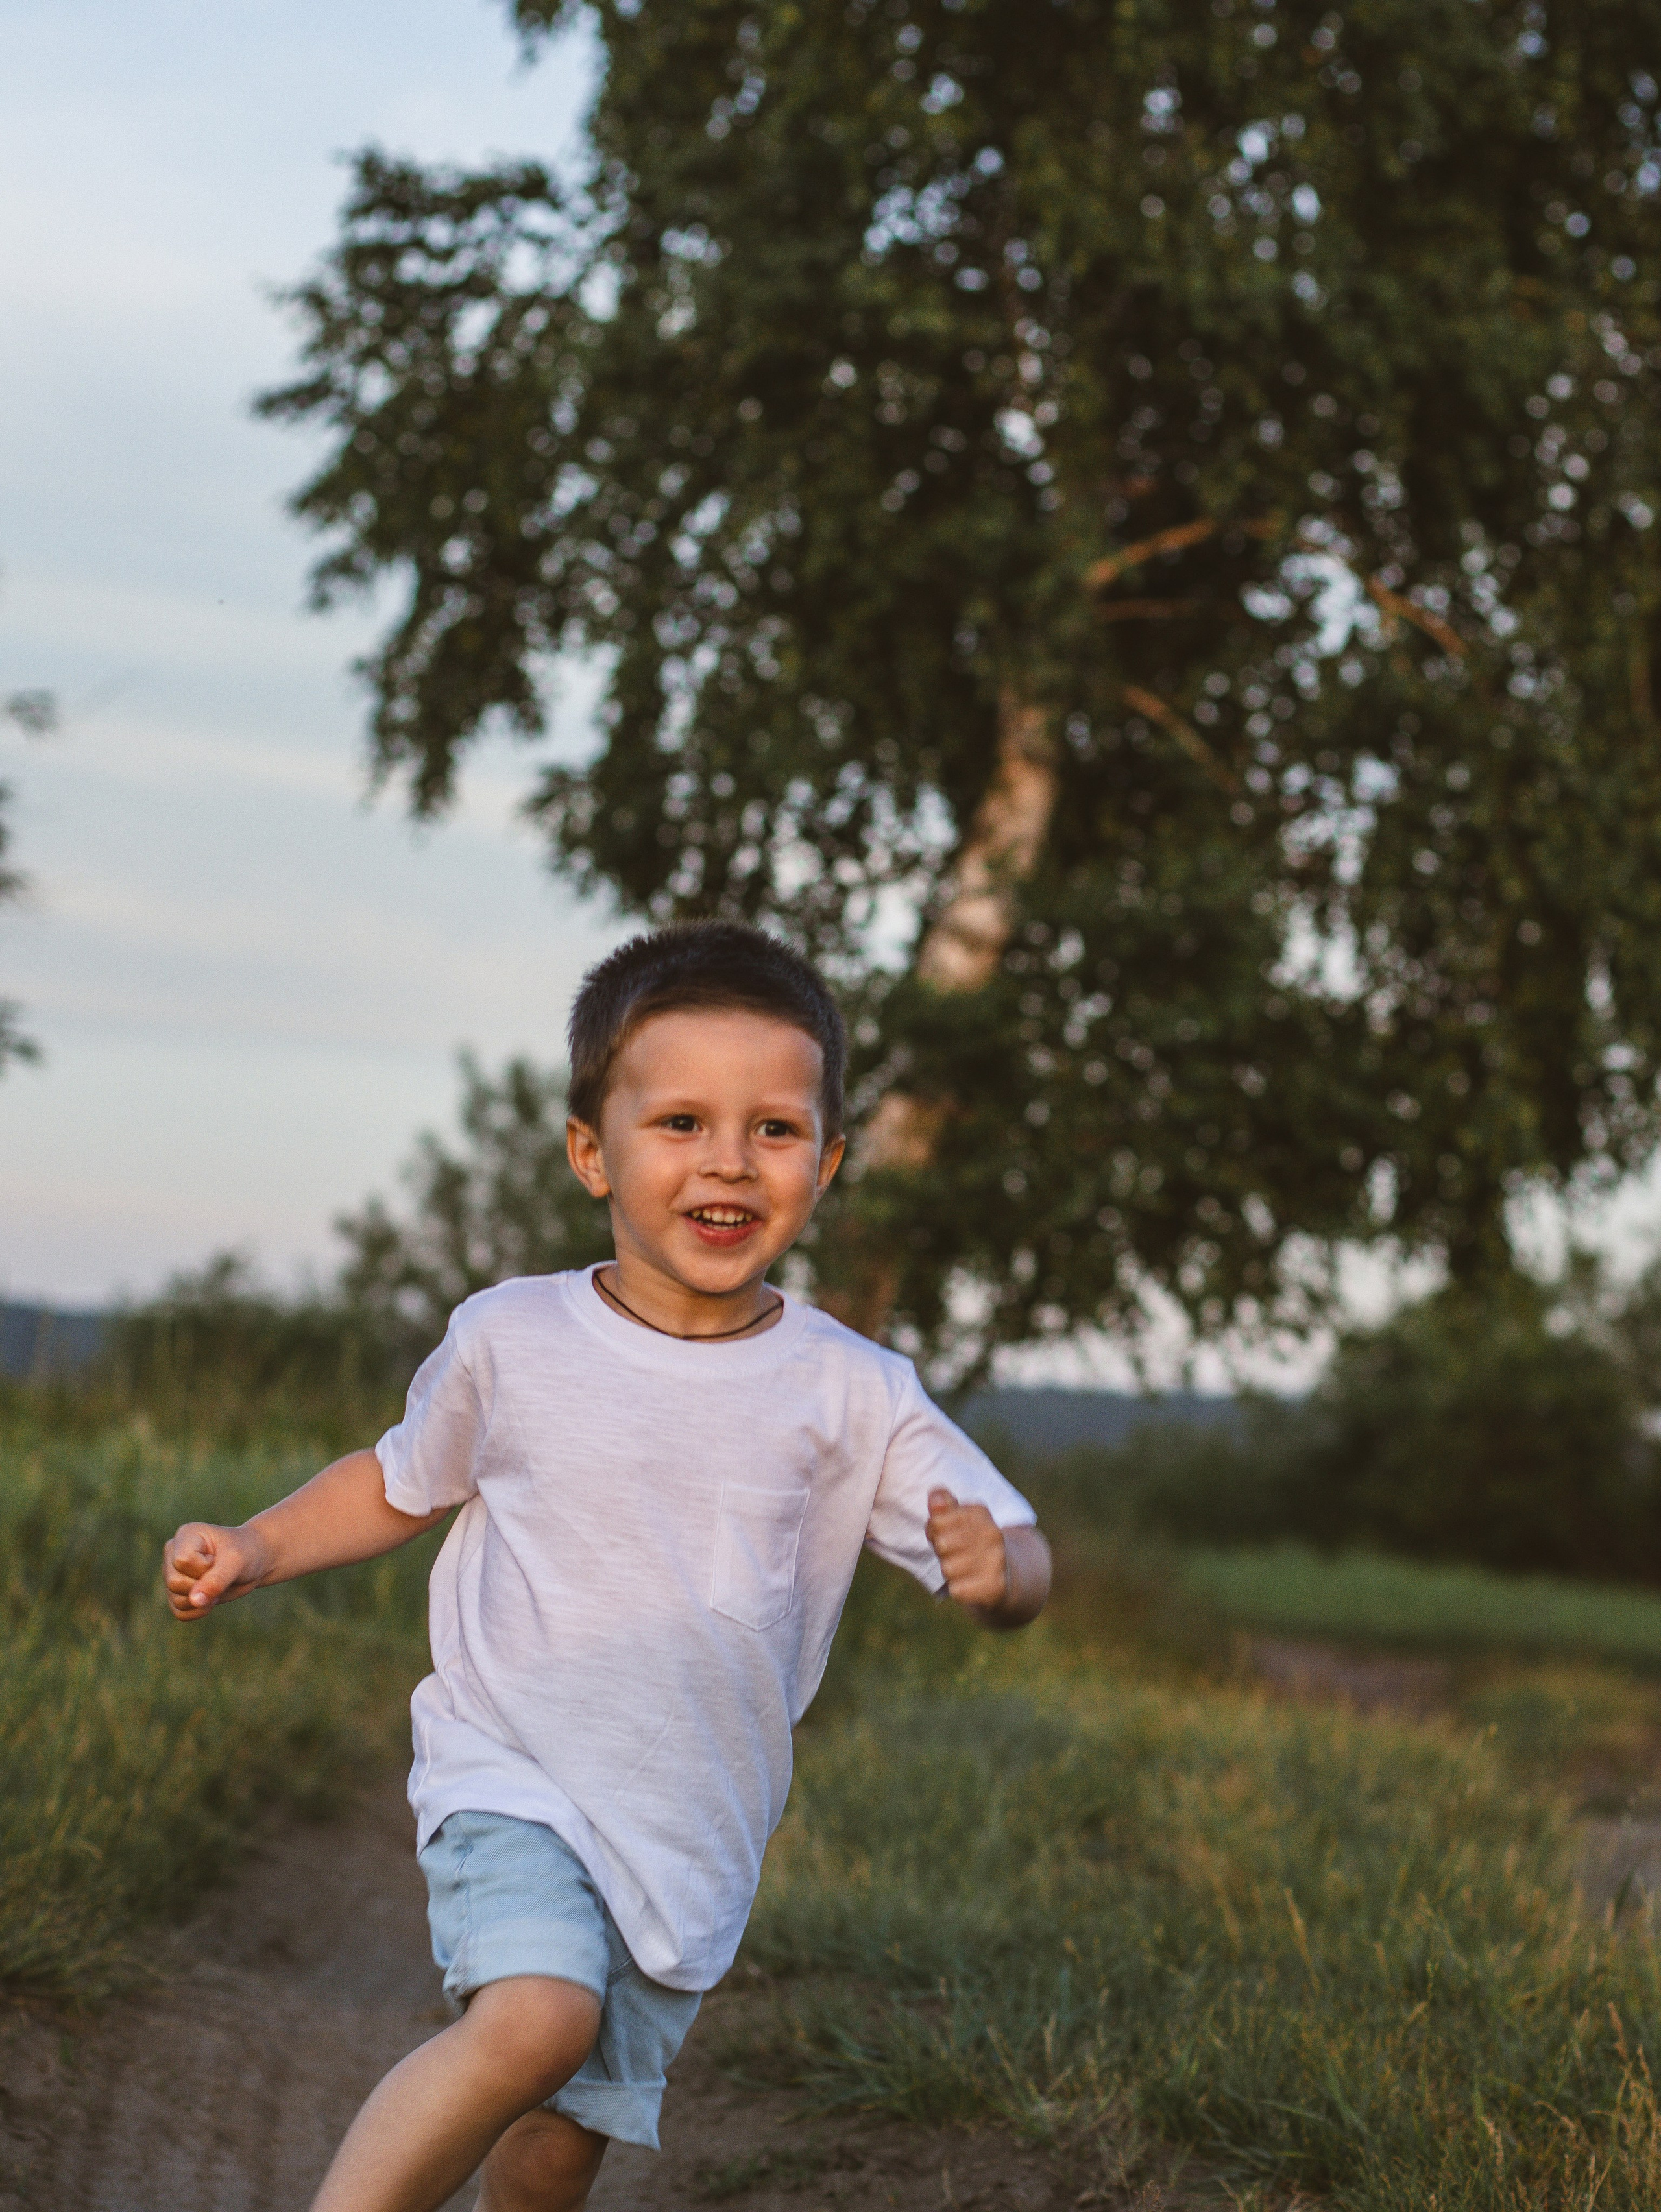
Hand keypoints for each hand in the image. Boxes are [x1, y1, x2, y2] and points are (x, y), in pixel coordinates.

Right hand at [162, 1521, 270, 1620]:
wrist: (253, 1561)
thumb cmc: (245, 1553)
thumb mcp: (236, 1562)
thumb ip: (216, 1580)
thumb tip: (195, 1601)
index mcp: (185, 1535)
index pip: (183, 1561)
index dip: (205, 1568)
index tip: (219, 1558)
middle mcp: (173, 1553)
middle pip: (175, 1582)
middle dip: (204, 1585)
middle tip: (221, 1573)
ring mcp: (172, 1574)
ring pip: (176, 1600)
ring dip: (202, 1600)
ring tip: (218, 1584)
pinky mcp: (176, 1592)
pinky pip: (180, 1613)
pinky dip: (198, 1611)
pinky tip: (212, 1598)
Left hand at [925, 1489, 1008, 1608]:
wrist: (1006, 1576)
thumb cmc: (971, 1544)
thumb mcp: (958, 1522)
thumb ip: (943, 1508)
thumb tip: (934, 1498)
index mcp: (980, 1513)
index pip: (937, 1521)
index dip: (934, 1531)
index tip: (946, 1534)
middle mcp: (992, 1534)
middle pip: (942, 1544)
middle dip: (942, 1552)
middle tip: (955, 1554)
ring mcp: (996, 1560)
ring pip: (948, 1568)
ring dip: (951, 1572)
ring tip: (964, 1569)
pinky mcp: (994, 1587)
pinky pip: (957, 1590)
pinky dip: (959, 1590)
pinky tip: (970, 1585)